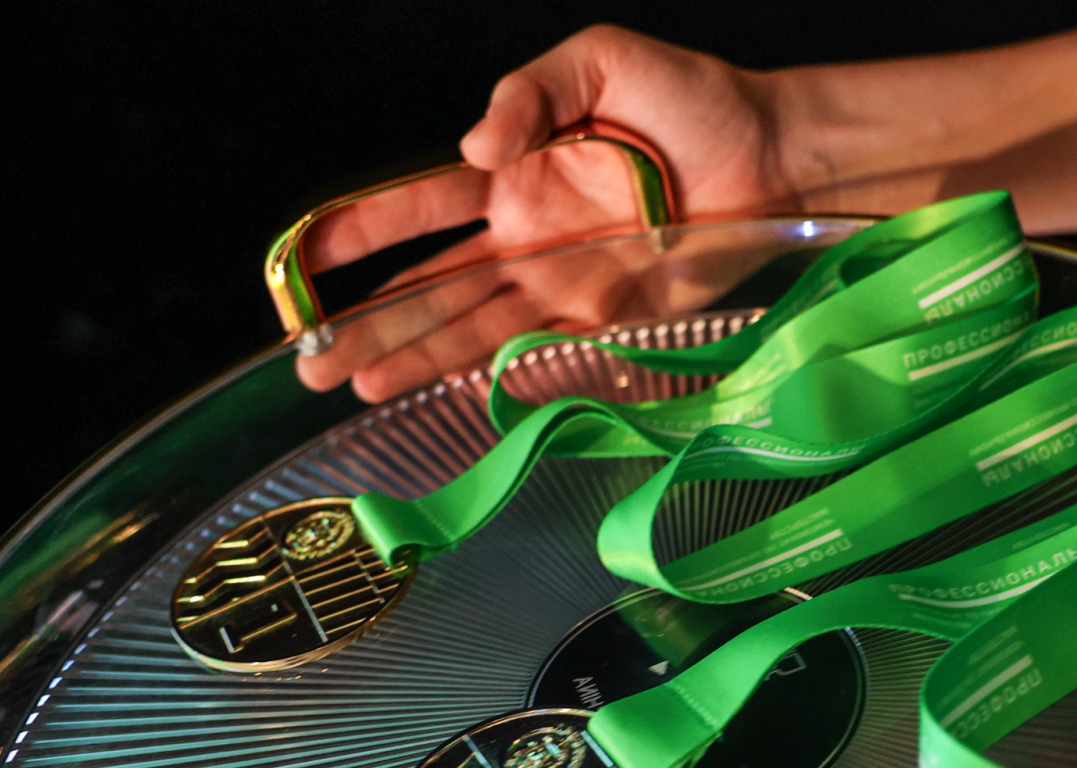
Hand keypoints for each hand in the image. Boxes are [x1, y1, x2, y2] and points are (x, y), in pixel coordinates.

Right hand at [295, 26, 799, 402]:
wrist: (773, 156)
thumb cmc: (689, 100)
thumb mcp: (595, 63)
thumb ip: (528, 95)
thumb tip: (472, 149)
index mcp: (513, 177)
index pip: (419, 211)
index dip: (360, 233)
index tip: (303, 258)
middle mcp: (528, 240)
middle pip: (433, 288)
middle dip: (370, 325)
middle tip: (309, 360)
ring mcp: (565, 287)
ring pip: (473, 330)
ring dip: (414, 360)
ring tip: (353, 387)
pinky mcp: (611, 322)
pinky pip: (542, 355)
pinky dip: (495, 378)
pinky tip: (445, 396)